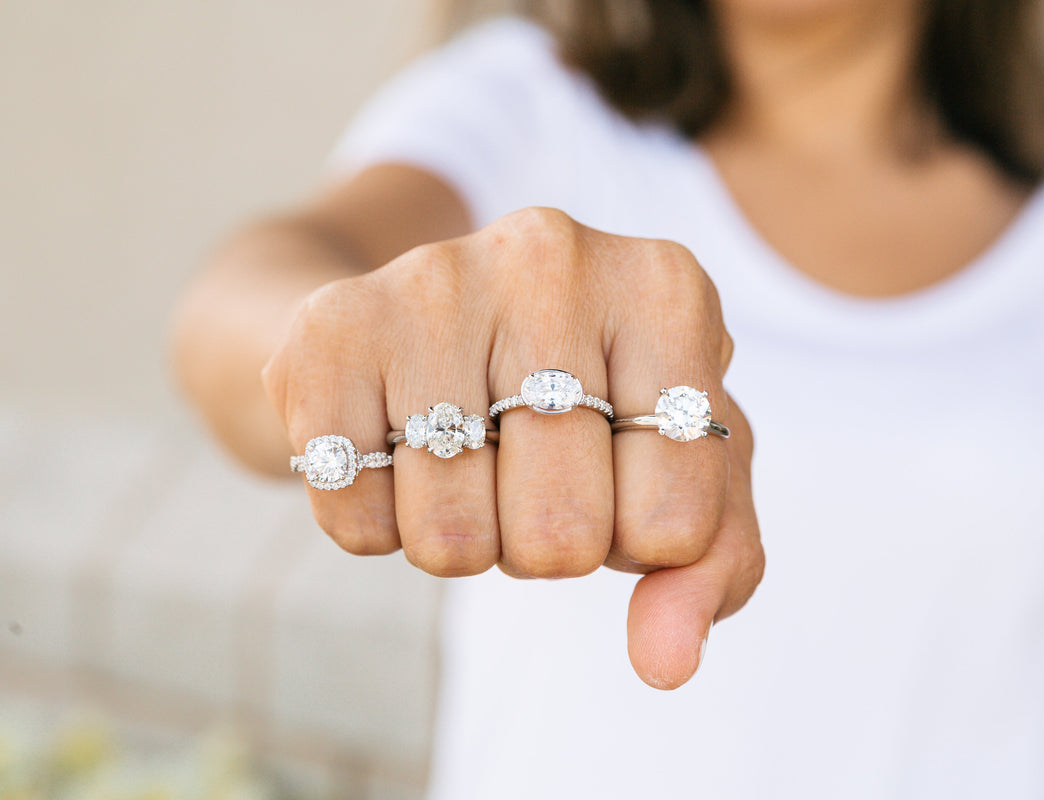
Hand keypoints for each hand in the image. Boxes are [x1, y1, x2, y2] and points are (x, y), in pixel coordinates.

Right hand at [262, 207, 763, 688]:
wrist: (423, 322)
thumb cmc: (580, 401)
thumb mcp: (677, 467)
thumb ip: (712, 563)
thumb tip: (667, 661)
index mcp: (665, 289)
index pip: (677, 523)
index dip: (640, 537)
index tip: (615, 470)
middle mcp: (554, 259)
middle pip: (562, 537)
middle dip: (546, 543)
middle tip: (527, 469)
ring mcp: (435, 281)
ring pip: (452, 540)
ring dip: (462, 536)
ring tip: (462, 454)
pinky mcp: (331, 328)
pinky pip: (357, 522)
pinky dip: (378, 524)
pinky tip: (394, 449)